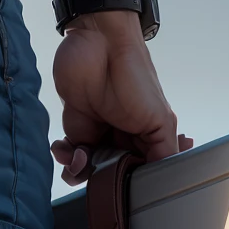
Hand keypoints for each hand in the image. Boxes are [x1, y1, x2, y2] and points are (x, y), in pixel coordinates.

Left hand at [48, 12, 191, 185]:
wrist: (98, 43)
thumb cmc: (134, 73)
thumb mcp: (159, 117)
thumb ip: (165, 150)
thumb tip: (165, 179)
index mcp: (149, 138)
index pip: (142, 173)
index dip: (130, 183)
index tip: (119, 185)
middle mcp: (125, 139)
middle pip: (112, 176)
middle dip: (99, 179)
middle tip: (94, 167)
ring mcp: (100, 134)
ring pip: (88, 170)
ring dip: (77, 171)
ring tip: (76, 156)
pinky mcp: (76, 126)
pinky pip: (68, 155)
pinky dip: (63, 156)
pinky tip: (64, 147)